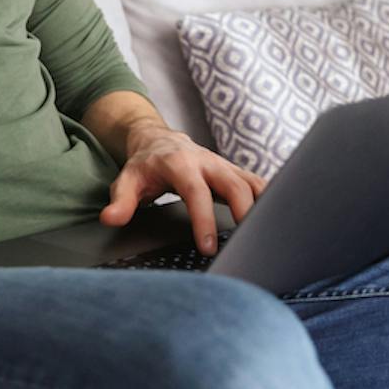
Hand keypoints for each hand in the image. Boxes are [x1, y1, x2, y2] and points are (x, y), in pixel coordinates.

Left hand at [99, 122, 266, 255]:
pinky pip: (257, 183)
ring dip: (263, 206)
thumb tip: (110, 218)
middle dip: (245, 212)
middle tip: (250, 243)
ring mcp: (223, 165)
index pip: (196, 192)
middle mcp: (206, 161)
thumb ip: (120, 200)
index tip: (207, 247)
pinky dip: (270, 199)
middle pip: (234, 183)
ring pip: (251, 182)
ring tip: (270, 235)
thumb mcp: (127, 180)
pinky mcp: (234, 171)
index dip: (204, 219)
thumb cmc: (145, 165)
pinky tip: (278, 221)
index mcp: (180, 164)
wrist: (159, 141)